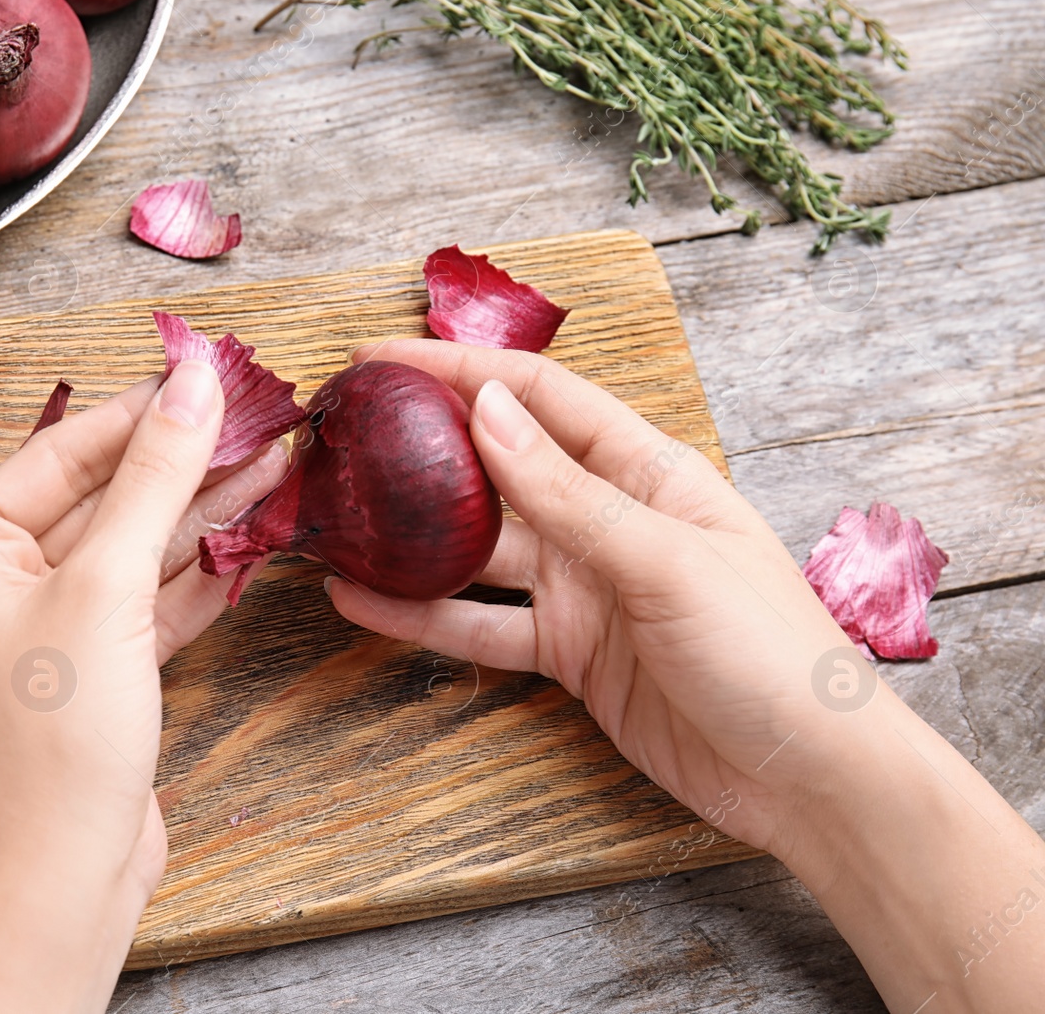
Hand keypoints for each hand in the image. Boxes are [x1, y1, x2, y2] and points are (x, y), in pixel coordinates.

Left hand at [0, 361, 285, 1012]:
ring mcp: (44, 630)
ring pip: (132, 548)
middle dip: (180, 461)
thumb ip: (154, 479)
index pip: (60, 455)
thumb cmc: (56, 739)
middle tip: (256, 413)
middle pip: (100, 498)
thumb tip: (192, 382)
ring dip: (201, 510)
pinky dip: (198, 571)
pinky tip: (253, 529)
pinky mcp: (92, 670)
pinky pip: (147, 599)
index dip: (139, 412)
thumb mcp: (107, 588)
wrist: (67, 874)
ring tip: (274, 459)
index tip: (207, 373)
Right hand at [326, 338, 853, 855]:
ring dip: (410, 538)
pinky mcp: (566, 653)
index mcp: (646, 472)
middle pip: (497, 468)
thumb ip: (568, 493)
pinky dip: (420, 616)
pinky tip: (362, 603)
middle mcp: (605, 520)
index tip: (381, 362)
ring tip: (334, 522)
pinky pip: (479, 625)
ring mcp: (582, 588)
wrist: (807, 779)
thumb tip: (489, 410)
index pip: (539, 397)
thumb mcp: (664, 561)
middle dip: (421, 448)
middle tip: (342, 437)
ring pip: (476, 551)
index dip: (459, 372)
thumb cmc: (771, 653)